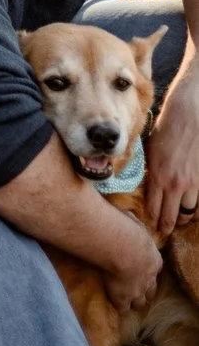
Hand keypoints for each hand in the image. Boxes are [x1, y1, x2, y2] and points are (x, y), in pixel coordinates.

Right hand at [93, 201, 163, 309]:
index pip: (155, 269)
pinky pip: (122, 308)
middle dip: (143, 289)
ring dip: (132, 300)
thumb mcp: (133, 222)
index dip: (147, 269)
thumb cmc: (125, 227)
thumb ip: (134, 227)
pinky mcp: (122, 298)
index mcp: (154, 261)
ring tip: (122, 295)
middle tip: (132, 284)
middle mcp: (149, 279)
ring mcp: (137, 291)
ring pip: (139, 303)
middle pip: (150, 291)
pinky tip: (110, 298)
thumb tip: (128, 219)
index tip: (138, 266)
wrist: (119, 245)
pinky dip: (118, 304)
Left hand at [144, 75, 198, 240]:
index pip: (153, 208)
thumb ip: (152, 169)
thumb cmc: (167, 127)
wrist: (189, 114)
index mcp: (157, 175)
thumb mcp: (152, 148)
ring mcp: (192, 183)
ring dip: (182, 218)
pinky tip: (190, 210)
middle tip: (163, 230)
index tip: (150, 225)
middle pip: (170, 217)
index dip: (152, 220)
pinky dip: (195, 209)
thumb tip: (150, 185)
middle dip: (166, 226)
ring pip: (187, 213)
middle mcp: (174, 183)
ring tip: (178, 220)